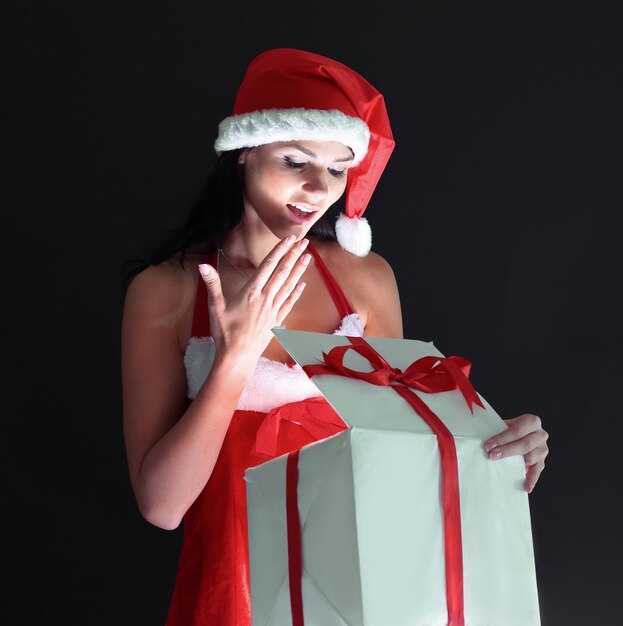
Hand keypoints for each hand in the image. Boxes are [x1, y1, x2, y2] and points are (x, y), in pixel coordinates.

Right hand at [198, 235, 309, 362]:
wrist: (237, 357)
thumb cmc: (224, 333)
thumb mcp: (215, 307)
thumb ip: (212, 285)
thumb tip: (203, 266)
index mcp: (250, 292)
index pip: (268, 266)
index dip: (279, 251)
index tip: (289, 239)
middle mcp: (265, 299)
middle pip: (282, 272)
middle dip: (293, 256)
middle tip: (304, 242)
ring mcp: (273, 310)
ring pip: (288, 285)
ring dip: (298, 270)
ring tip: (307, 257)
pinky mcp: (276, 321)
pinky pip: (289, 303)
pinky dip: (296, 292)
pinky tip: (302, 284)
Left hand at [484, 413, 548, 492]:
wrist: (526, 431)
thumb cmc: (513, 429)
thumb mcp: (507, 424)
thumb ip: (499, 430)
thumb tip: (483, 440)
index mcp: (532, 421)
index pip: (516, 431)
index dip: (502, 438)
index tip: (489, 445)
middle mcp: (541, 435)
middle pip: (524, 444)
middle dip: (507, 451)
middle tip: (492, 455)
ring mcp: (543, 449)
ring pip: (531, 458)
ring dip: (515, 464)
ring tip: (501, 467)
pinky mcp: (542, 461)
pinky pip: (537, 471)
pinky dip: (531, 480)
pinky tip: (526, 487)